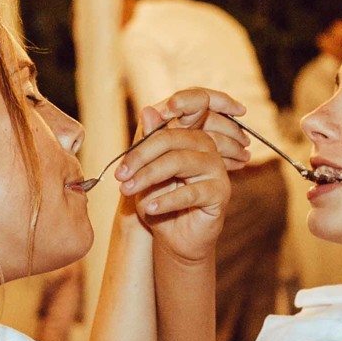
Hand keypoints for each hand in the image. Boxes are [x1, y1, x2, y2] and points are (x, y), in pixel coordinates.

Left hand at [119, 93, 249, 265]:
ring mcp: (216, 168)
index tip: (152, 111)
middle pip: (172, 138)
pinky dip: (166, 201)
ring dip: (148, 176)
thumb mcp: (145, 170)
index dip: (179, 104)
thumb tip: (148, 108)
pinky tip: (149, 208)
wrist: (171, 237)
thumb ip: (147, 141)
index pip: (184, 110)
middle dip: (140, 156)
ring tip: (128, 190)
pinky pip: (191, 192)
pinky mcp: (220, 192)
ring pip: (180, 161)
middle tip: (120, 175)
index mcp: (188, 134)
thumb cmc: (157, 199)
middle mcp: (206, 146)